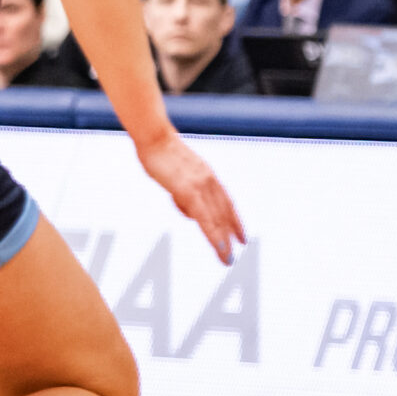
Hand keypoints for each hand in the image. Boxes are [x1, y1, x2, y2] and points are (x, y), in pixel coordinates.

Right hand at [136, 130, 245, 264]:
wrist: (154, 137)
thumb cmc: (160, 153)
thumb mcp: (177, 174)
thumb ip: (185, 191)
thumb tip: (190, 211)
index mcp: (208, 176)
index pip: (227, 203)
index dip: (235, 221)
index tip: (242, 237)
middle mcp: (209, 181)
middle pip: (224, 213)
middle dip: (230, 236)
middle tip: (232, 257)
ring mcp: (200, 186)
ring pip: (216, 219)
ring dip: (222, 240)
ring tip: (226, 258)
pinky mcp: (188, 190)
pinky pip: (204, 217)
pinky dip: (213, 232)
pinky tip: (218, 245)